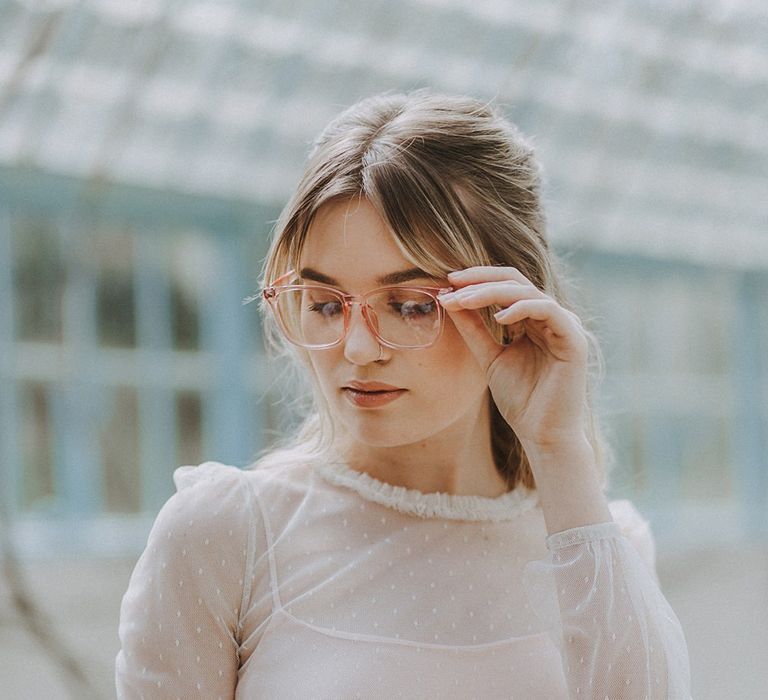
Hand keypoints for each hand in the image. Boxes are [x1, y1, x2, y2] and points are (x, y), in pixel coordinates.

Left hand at [437, 266, 589, 448]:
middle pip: (516, 281)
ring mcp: (564, 326)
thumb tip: (451, 301)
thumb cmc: (521, 399)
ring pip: (528, 292)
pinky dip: (522, 309)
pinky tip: (498, 318)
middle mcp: (551, 317)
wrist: (542, 434)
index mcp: (533, 319)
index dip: (478, 280)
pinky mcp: (574, 339)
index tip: (447, 283)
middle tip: (453, 281)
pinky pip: (548, 310)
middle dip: (481, 278)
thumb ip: (474, 329)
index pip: (506, 286)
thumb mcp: (489, 357)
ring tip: (464, 300)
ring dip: (492, 293)